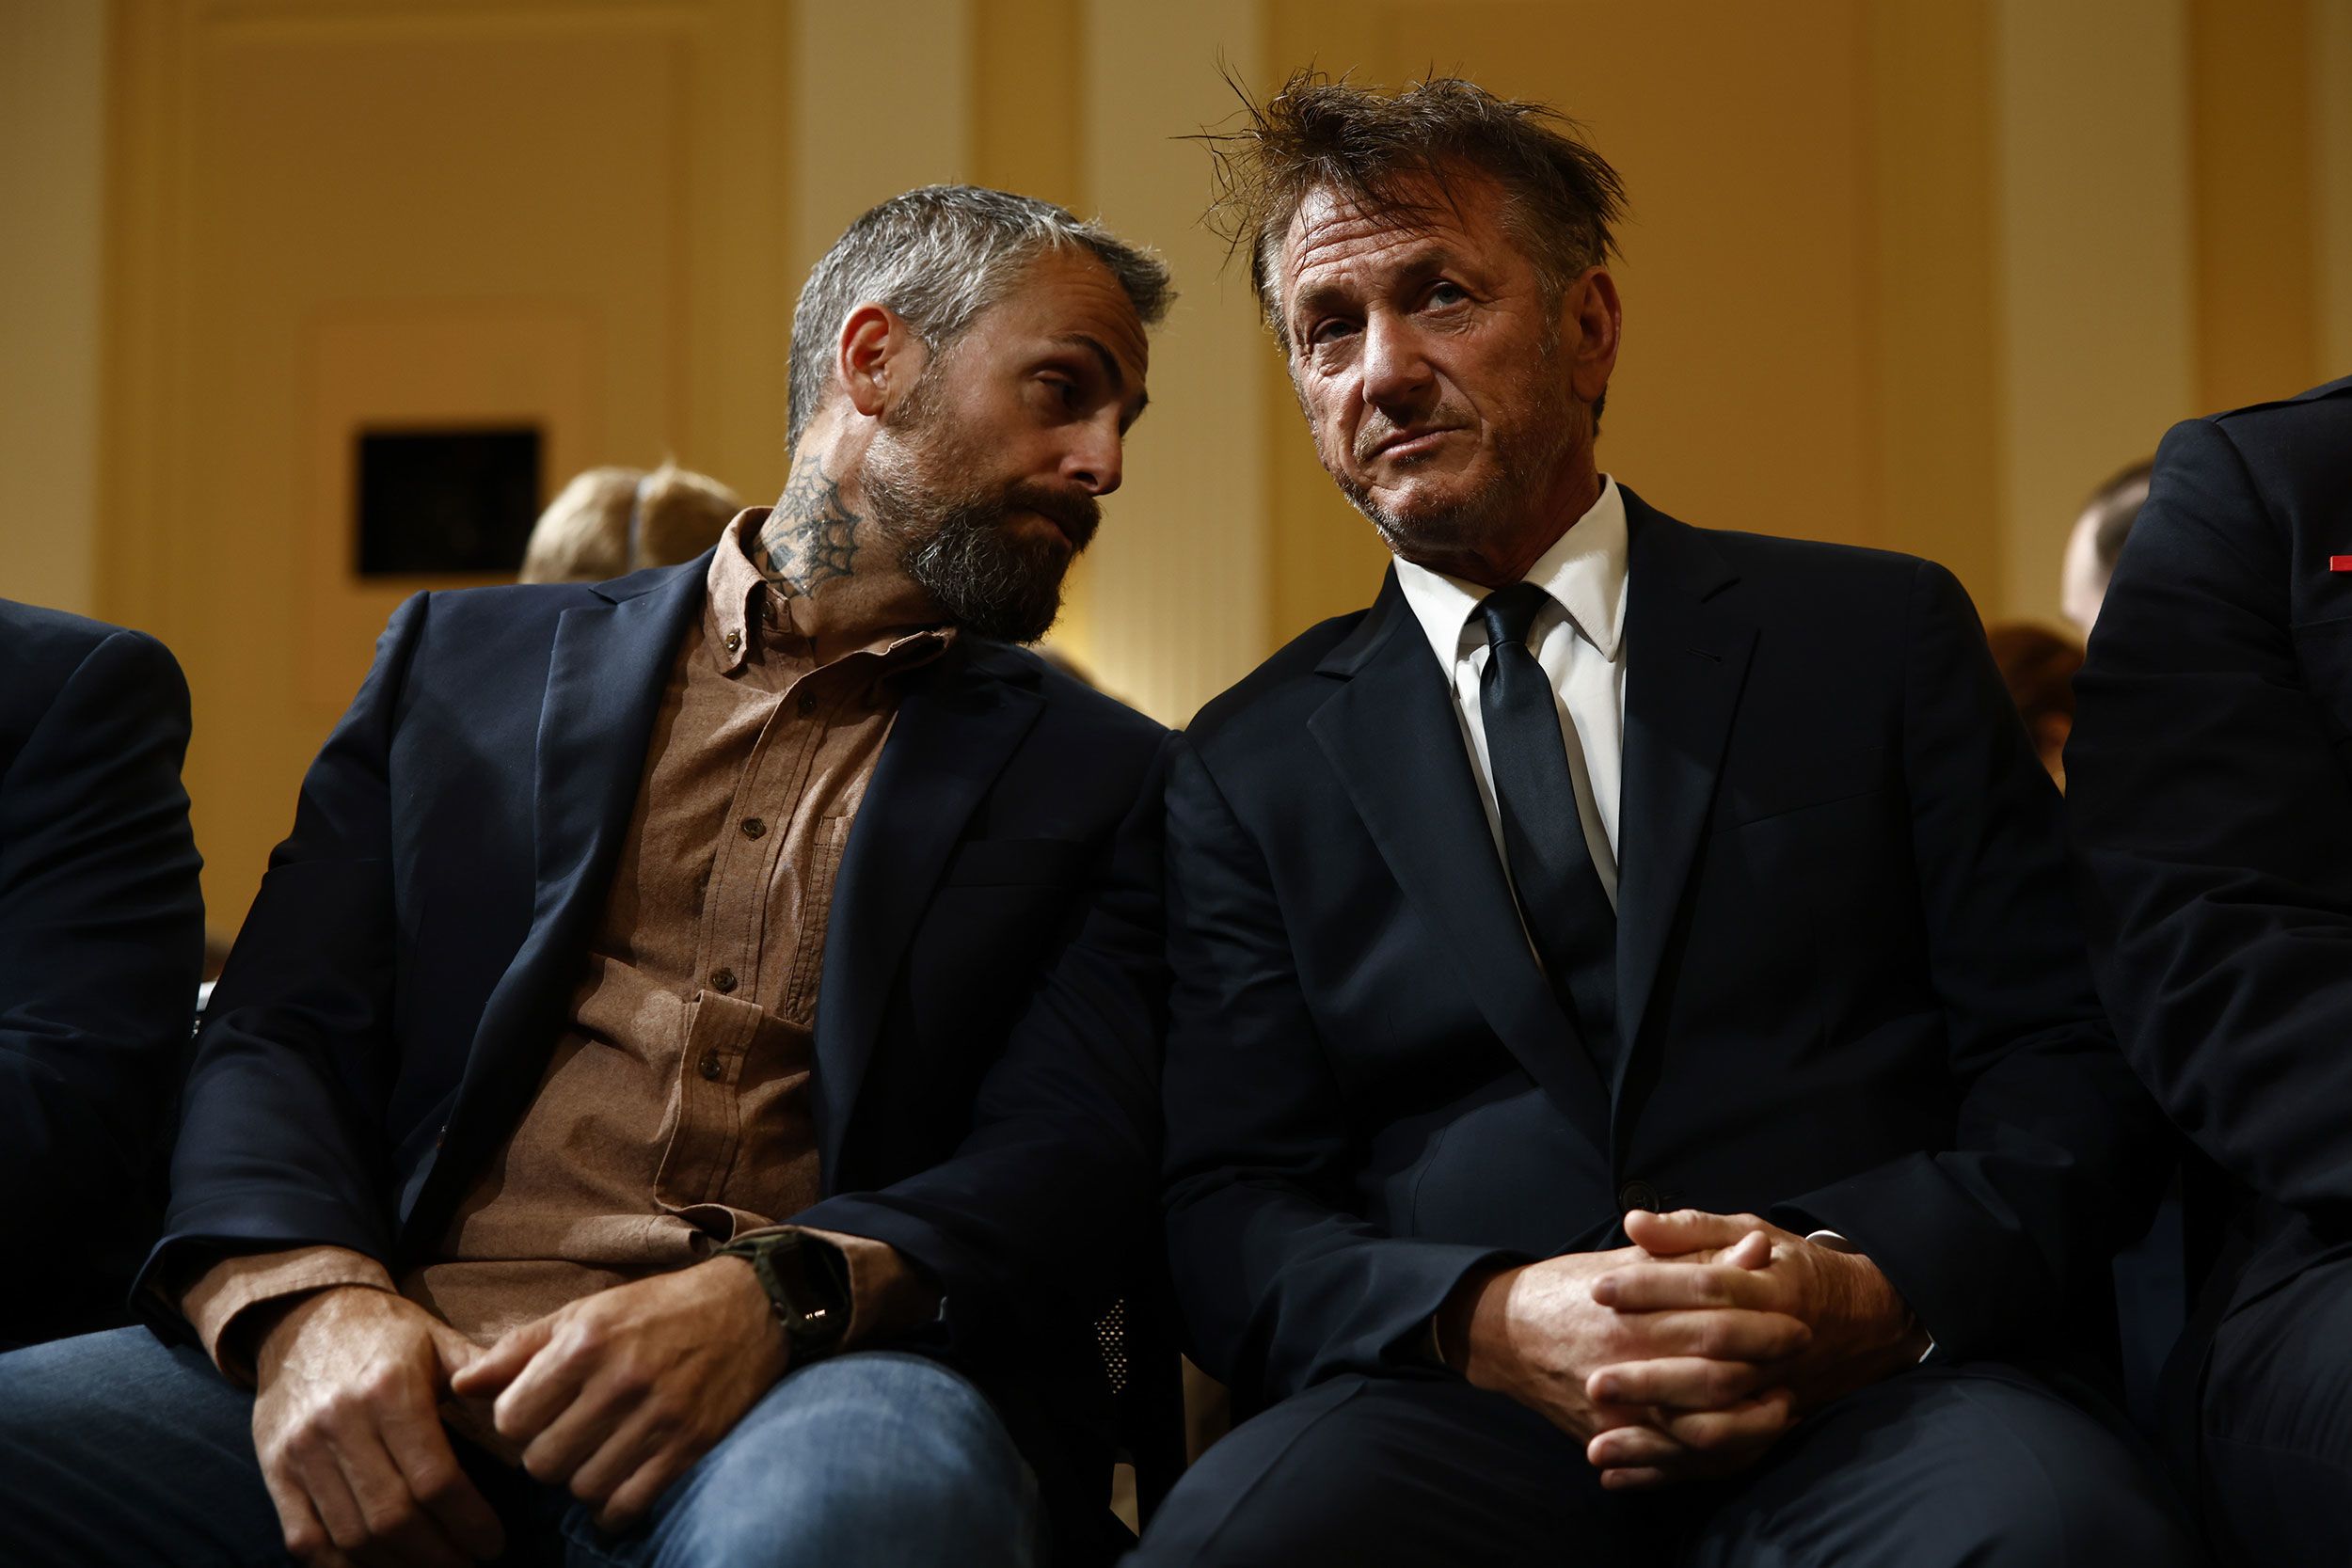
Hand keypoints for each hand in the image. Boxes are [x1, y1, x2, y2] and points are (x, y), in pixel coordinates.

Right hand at [250, 1285, 504, 1567]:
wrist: (303, 1316)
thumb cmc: (386, 1331)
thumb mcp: (439, 1339)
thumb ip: (483, 1373)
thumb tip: (532, 1403)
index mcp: (390, 1390)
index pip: (435, 1478)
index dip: (468, 1521)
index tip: (493, 1543)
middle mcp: (341, 1423)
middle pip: (393, 1516)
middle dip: (439, 1554)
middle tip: (469, 1564)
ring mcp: (302, 1451)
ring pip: (352, 1535)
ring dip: (397, 1567)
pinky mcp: (275, 1471)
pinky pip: (306, 1539)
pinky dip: (341, 1567)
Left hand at [448, 1257, 787, 1531]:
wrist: (751, 1307)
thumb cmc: (658, 1308)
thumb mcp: (586, 1312)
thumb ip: (520, 1349)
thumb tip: (461, 1385)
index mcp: (585, 1342)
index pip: (511, 1420)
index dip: (516, 1425)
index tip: (537, 1415)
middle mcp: (619, 1380)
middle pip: (543, 1462)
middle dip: (547, 1456)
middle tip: (569, 1437)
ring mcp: (658, 1416)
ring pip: (582, 1488)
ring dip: (582, 1480)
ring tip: (598, 1455)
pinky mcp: (690, 1444)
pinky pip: (627, 1505)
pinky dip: (614, 1506)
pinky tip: (620, 1482)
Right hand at [1436, 1234, 1806, 1487]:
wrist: (1505, 1334)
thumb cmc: (1570, 1289)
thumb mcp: (1629, 1261)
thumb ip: (1692, 1257)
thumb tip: (1756, 1248)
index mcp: (1631, 1317)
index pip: (1714, 1325)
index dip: (1764, 1325)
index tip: (1799, 1320)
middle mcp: (1624, 1367)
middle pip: (1715, 1380)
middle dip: (1767, 1372)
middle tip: (1799, 1361)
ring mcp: (1615, 1411)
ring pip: (1700, 1431)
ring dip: (1751, 1423)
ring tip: (1782, 1405)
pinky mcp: (1608, 1439)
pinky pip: (1672, 1461)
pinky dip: (1713, 1455)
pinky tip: (1742, 1440)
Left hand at [1582, 1210, 1929, 1484]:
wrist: (1861, 1319)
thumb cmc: (1789, 1269)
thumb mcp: (1749, 1231)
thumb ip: (1691, 1231)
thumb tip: (1634, 1221)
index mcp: (1771, 1292)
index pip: (1709, 1289)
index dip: (1652, 1286)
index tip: (1598, 1289)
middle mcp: (1774, 1354)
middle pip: (1712, 1372)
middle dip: (1650, 1381)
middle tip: (1593, 1383)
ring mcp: (1773, 1397)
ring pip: (1716, 1430)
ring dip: (1655, 1443)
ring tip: (1597, 1446)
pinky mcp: (1764, 1428)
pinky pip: (1719, 1462)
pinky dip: (1668, 1473)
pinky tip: (1619, 1477)